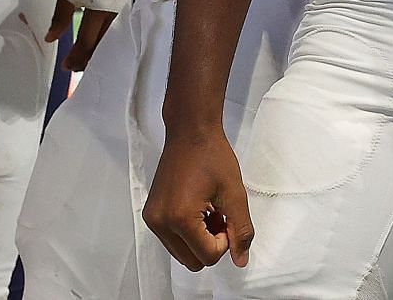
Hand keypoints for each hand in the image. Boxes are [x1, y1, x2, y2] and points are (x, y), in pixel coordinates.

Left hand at [47, 0, 135, 70]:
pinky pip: (124, 34)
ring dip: (100, 54)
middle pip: (103, 47)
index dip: (76, 57)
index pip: (87, 42)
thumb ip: (61, 16)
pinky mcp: (138, 13)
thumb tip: (51, 38)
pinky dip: (113, 44)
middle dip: (88, 60)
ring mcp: (130, 14)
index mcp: (99, 9)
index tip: (67, 65)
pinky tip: (106, 47)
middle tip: (76, 66)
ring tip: (88, 59)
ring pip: (115, 44)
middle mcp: (117, 15)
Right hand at [143, 124, 253, 270]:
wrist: (190, 132)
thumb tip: (240, 259)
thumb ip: (240, 229)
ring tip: (210, 211)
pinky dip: (188, 233)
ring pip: (182, 253)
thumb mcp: (234, 193)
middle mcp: (161, 223)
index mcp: (180, 218)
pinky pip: (172, 240)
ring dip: (200, 240)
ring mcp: (153, 219)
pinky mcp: (151, 214)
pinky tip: (198, 209)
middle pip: (192, 261)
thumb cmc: (212, 155)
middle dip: (211, 244)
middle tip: (220, 216)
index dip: (225, 242)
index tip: (228, 218)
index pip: (207, 256)